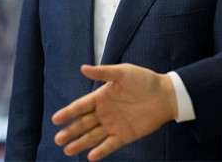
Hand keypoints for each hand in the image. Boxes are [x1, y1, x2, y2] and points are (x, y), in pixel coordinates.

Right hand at [52, 63, 177, 160]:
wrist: (166, 94)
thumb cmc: (145, 80)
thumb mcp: (123, 72)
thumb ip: (103, 72)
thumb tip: (83, 68)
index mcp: (102, 97)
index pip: (81, 106)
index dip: (68, 113)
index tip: (55, 119)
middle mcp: (105, 113)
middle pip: (83, 124)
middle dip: (70, 131)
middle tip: (58, 139)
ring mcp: (113, 125)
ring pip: (93, 136)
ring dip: (80, 143)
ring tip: (67, 150)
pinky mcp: (124, 135)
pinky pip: (110, 145)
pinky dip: (101, 151)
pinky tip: (91, 156)